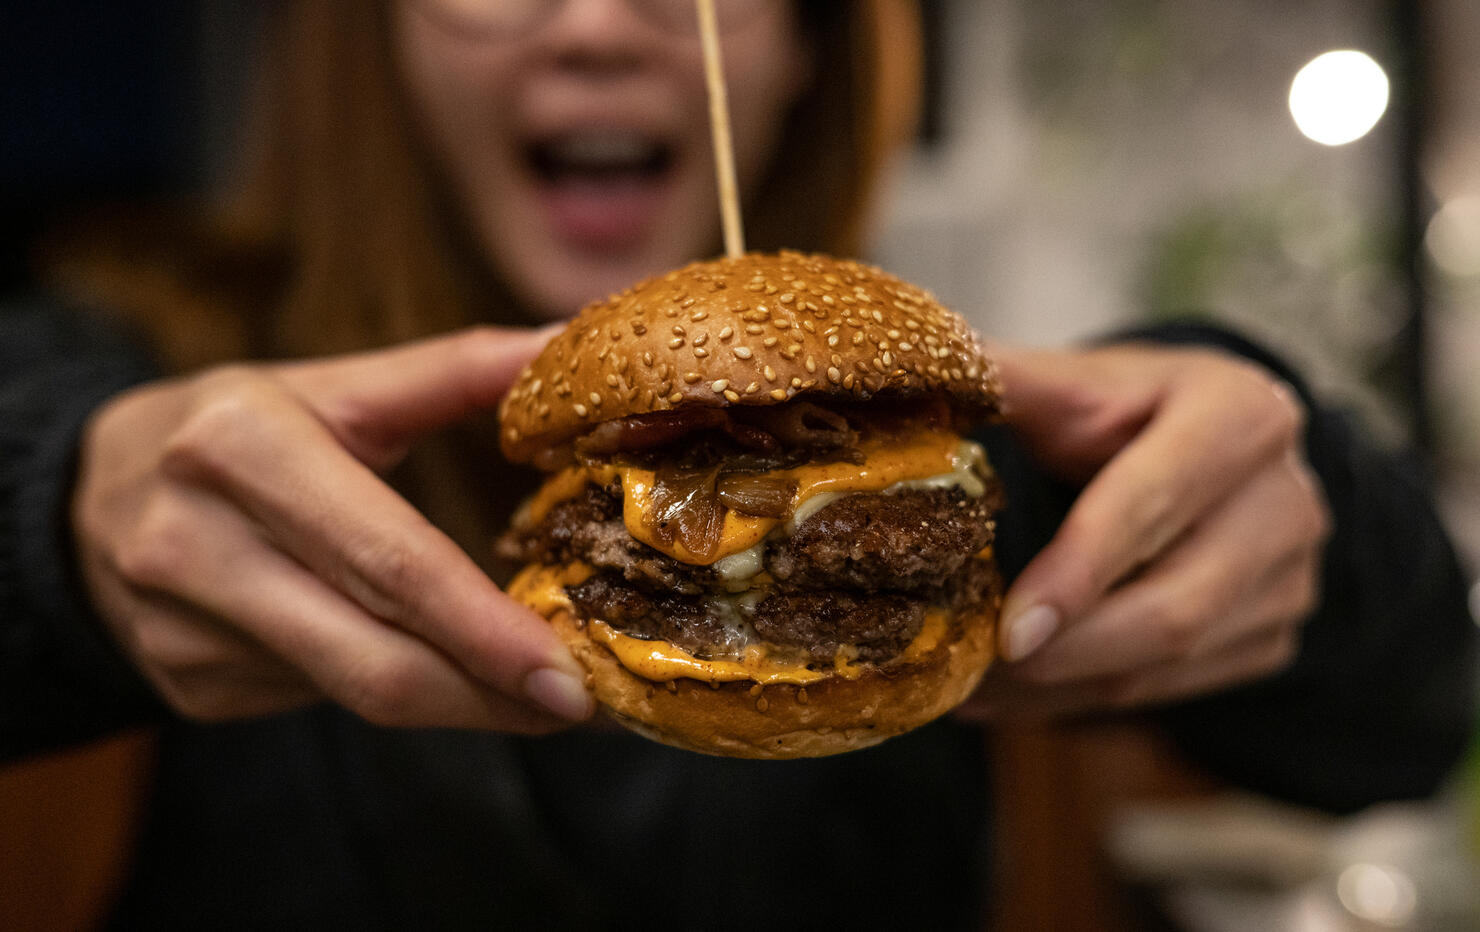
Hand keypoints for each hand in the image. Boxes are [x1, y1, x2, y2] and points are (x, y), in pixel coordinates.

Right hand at [73, 326, 592, 730]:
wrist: (83, 491)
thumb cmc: (236, 428)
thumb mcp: (333, 387)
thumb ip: (453, 371)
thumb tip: (563, 342)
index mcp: (242, 447)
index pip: (391, 561)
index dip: (486, 630)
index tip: (570, 673)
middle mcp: (196, 542)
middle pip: (373, 657)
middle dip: (489, 695)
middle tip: (579, 706)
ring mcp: (180, 627)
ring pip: (352, 693)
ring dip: (456, 703)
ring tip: (532, 696)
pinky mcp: (182, 682)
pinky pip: (315, 700)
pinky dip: (389, 690)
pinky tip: (424, 670)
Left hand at [959, 342, 1329, 719]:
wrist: (1203, 445)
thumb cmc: (1122, 408)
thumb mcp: (1075, 381)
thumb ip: (1005, 380)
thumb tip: (918, 367)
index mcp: (1240, 414)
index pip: (1153, 502)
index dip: (1079, 570)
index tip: (1009, 630)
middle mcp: (1286, 501)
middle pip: (1177, 605)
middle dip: (1066, 652)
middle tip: (971, 672)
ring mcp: (1291, 578)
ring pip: (1170, 663)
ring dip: (1062, 688)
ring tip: (970, 689)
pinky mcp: (1273, 637)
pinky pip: (1170, 690)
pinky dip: (1082, 700)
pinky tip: (1012, 696)